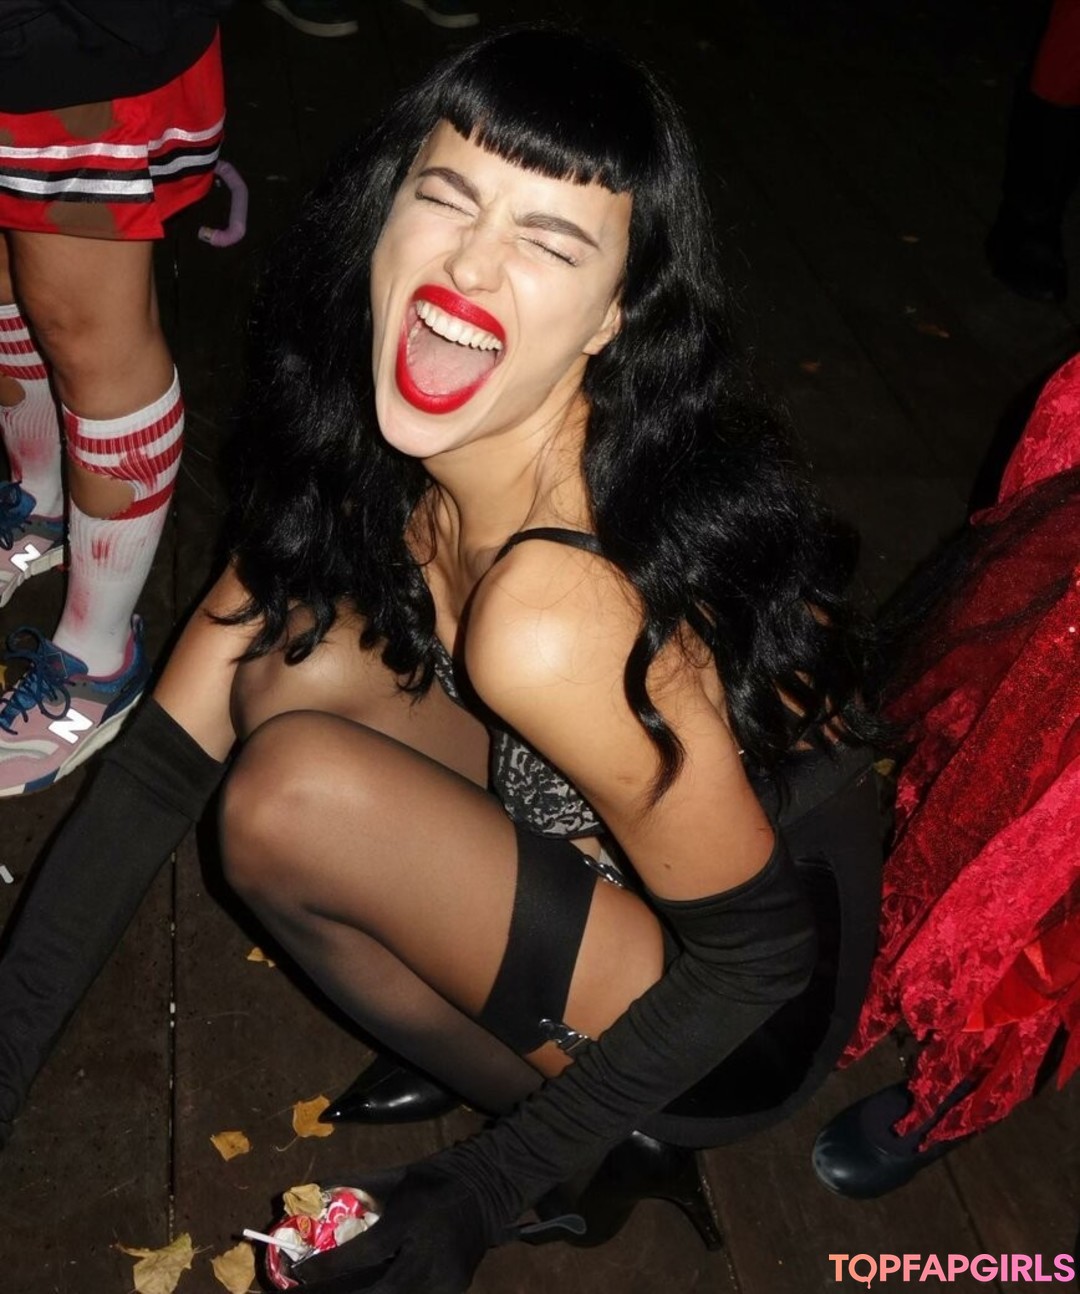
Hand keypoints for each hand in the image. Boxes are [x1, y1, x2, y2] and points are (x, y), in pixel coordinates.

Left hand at [291, 1161, 488, 1293]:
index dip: (326, 1269)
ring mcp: (444, 1280)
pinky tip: (367, 1290)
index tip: (296, 1275)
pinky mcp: (452, 1290)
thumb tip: (311, 1189)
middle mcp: (428, 1257)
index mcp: (412, 1220)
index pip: (363, 1255)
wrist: (490, 1185)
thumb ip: (354, 1185)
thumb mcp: (395, 1176)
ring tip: (329, 1293)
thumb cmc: (437, 1177)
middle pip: (375, 1292)